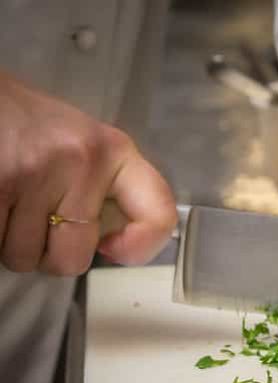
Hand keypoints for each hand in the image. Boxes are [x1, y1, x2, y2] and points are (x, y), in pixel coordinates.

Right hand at [0, 72, 176, 274]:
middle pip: (72, 259)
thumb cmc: (25, 124)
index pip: (158, 214)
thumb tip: (116, 245)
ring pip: (24, 258)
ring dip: (11, 242)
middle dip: (49, 254)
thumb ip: (106, 190)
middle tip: (37, 220)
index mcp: (113, 151)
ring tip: (7, 200)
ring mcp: (34, 175)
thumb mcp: (82, 145)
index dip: (140, 249)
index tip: (113, 249)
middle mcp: (81, 162)